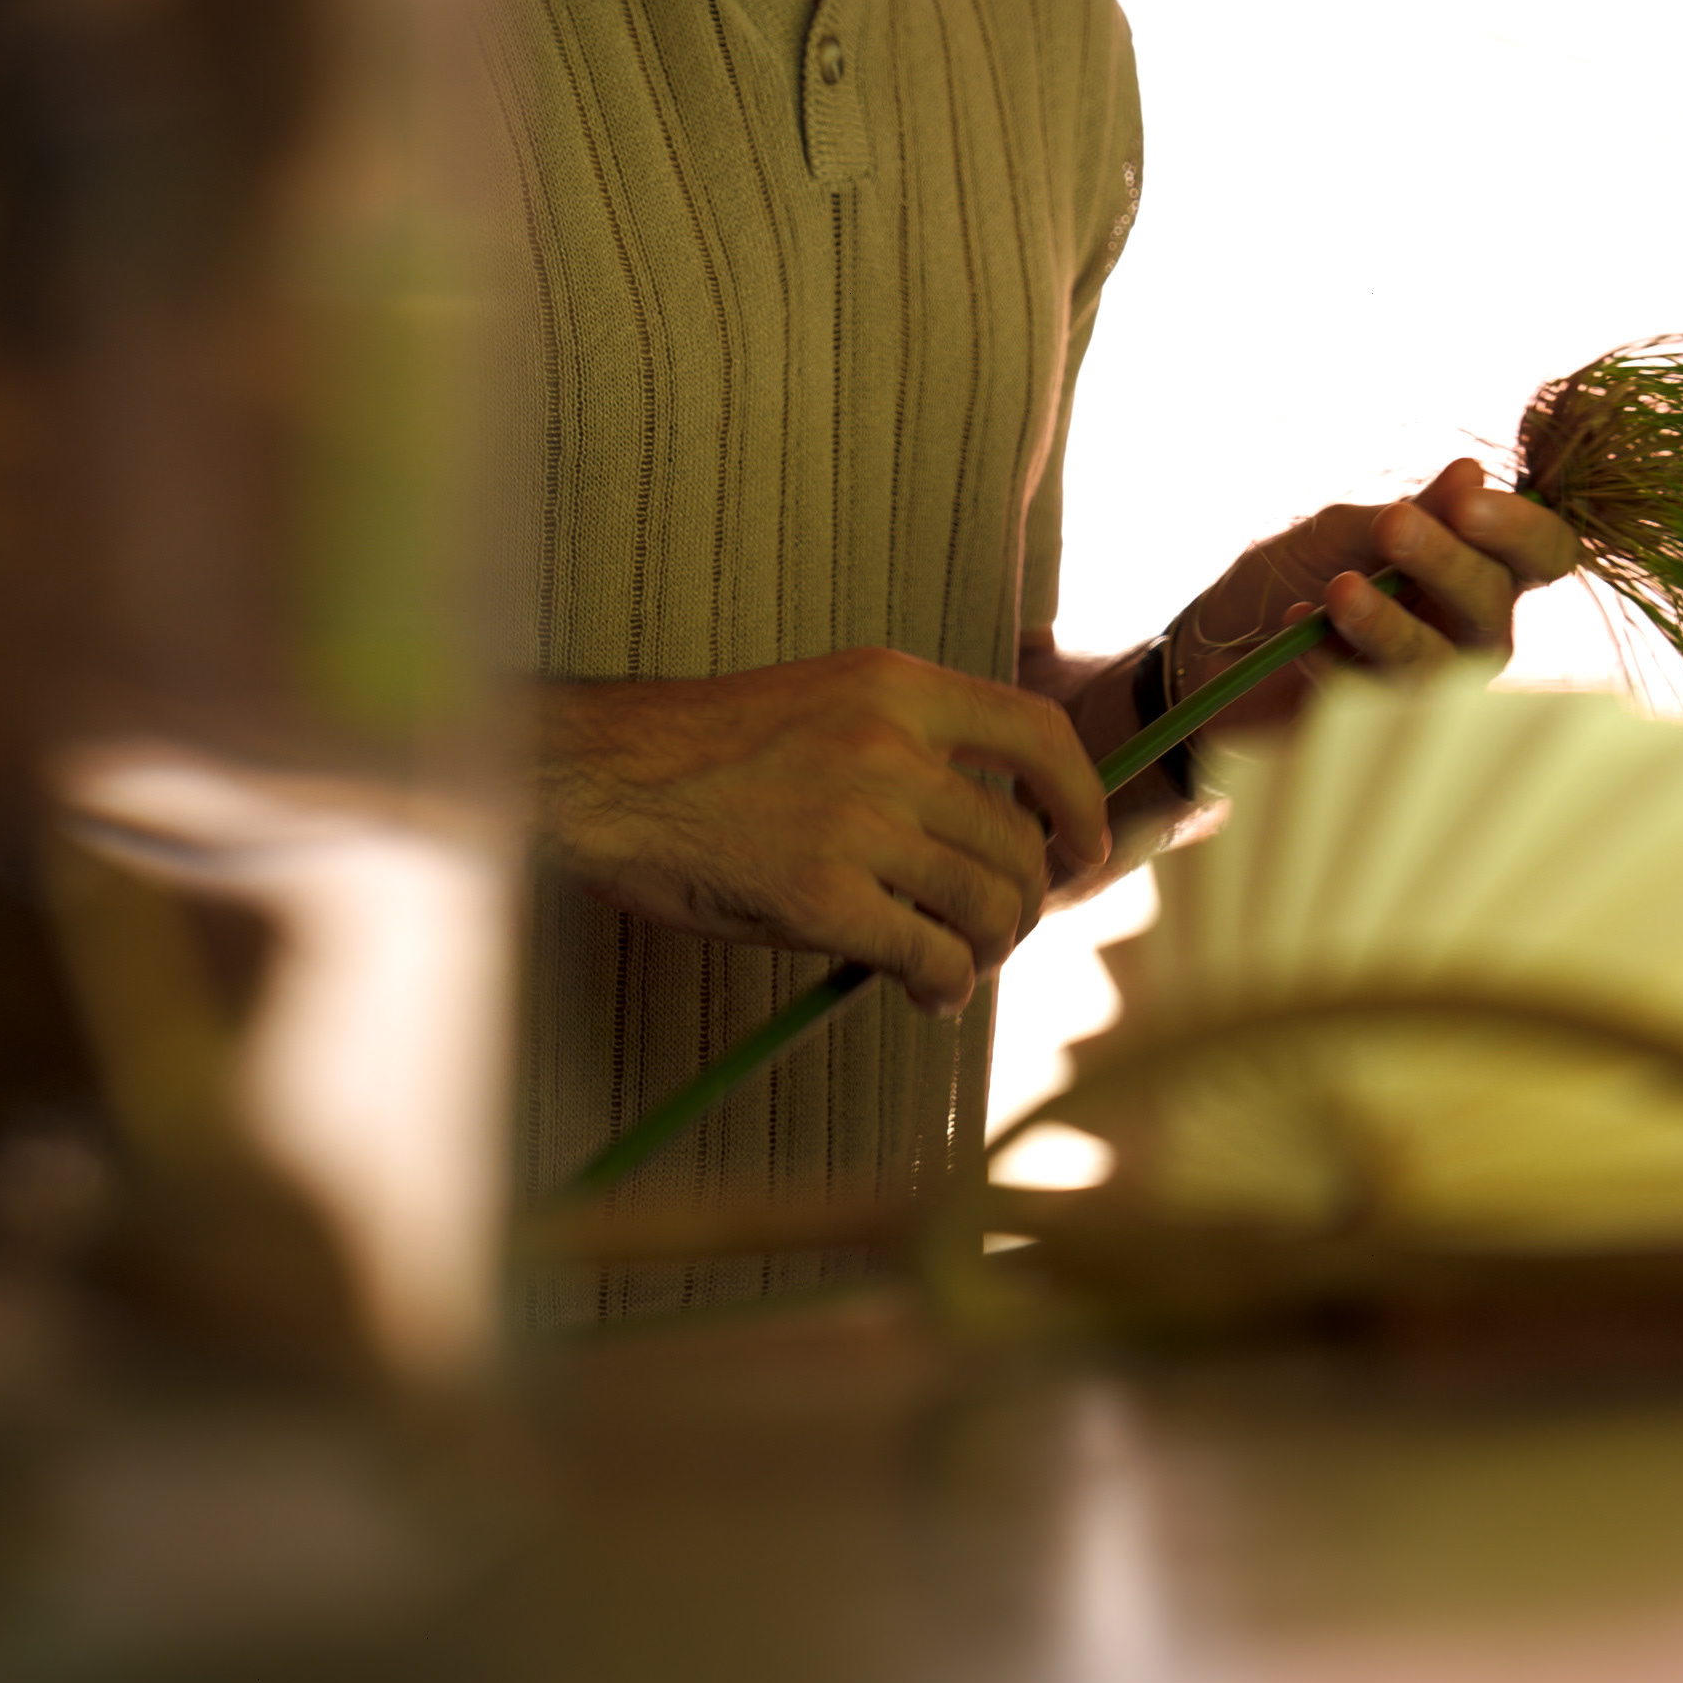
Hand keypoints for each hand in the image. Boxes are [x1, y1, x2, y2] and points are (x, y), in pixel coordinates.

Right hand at [539, 649, 1111, 1016]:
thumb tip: (989, 840)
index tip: (1083, 848)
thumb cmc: (701, 755)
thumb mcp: (820, 707)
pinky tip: (926, 996)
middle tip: (997, 933)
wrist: (600, 780)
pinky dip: (946, 987)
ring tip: (958, 969)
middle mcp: (888, 745)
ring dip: (989, 951)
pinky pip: (932, 956)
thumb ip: (906, 751)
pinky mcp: (822, 895)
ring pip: (987, 904)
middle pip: (1018, 841)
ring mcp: (857, 820)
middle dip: (1024, 902)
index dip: (1080, 799)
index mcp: (892, 686)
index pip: (1036, 734)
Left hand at [1176, 458, 1582, 737]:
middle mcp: (1467, 635)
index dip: (1521, 530)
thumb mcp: (1341, 532)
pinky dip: (1334, 655)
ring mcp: (1426, 690)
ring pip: (1440, 665)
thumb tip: (1472, 471)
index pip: (1541, 556)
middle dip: (1447, 564)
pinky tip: (1295, 622)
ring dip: (1391, 621)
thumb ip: (1412, 512)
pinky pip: (1373, 698)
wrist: (1206, 651)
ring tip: (1338, 587)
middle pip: (1494, 608)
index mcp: (1474, 574)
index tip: (1467, 503)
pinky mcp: (1375, 734)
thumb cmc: (1286, 580)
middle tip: (1390, 527)